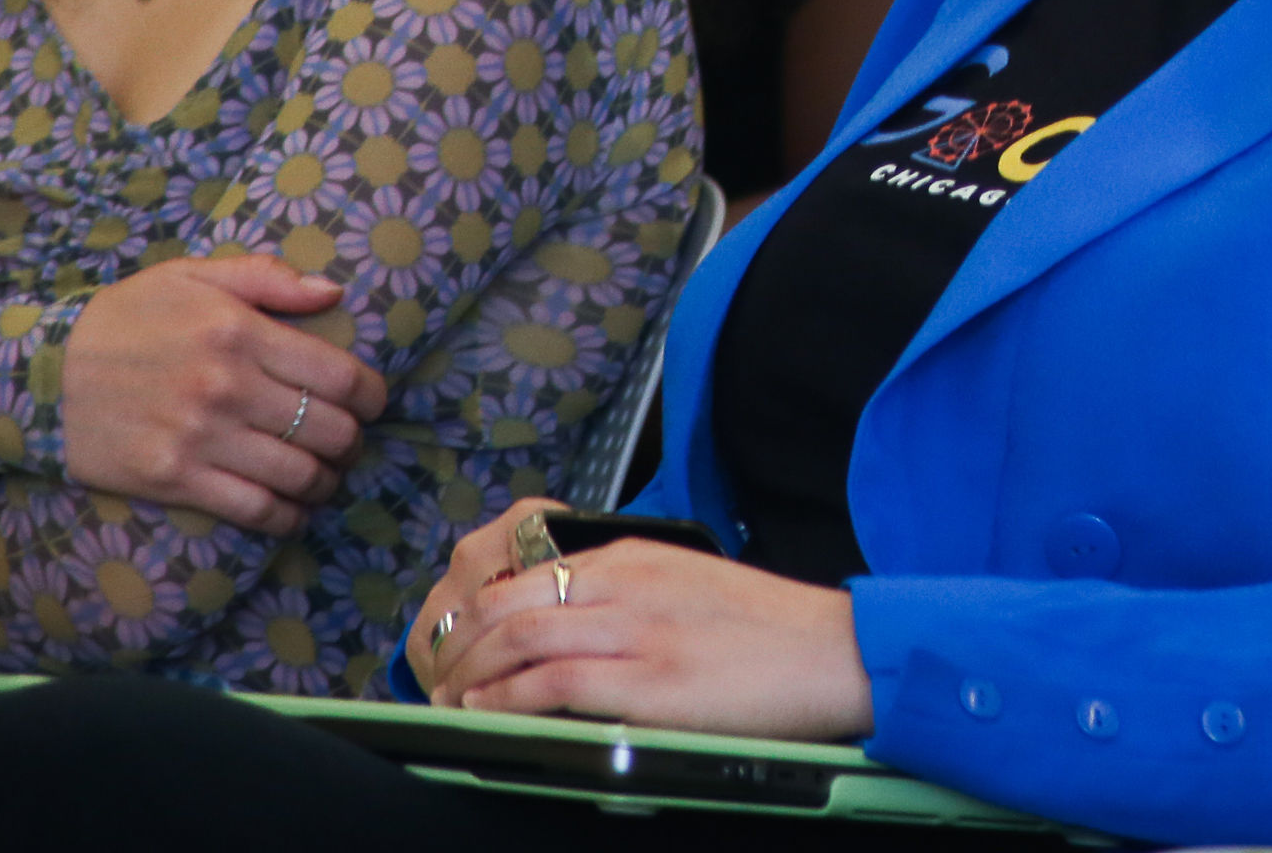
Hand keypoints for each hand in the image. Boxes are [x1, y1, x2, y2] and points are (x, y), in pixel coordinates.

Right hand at [58, 254, 388, 534]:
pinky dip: (287, 517)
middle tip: (347, 442)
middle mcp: (226, 386)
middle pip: (329, 430)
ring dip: (325, 482)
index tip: (373, 402)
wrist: (41, 375)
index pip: (340, 376)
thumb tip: (334, 290)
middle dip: (352, 441)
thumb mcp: (190, 276)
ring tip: (324, 476)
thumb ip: (266, 278)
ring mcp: (201, 437)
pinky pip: (254, 509)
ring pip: (299, 475)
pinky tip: (292, 510)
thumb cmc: (125, 319)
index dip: (372, 396)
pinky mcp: (174, 479)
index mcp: (238, 331)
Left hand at [410, 497, 871, 740]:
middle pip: (508, 602)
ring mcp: (635, 631)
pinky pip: (551, 684)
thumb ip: (633, 597)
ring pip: (519, 639)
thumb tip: (580, 630)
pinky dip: (505, 701)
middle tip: (437, 674)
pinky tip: (484, 714)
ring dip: (469, 674)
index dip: (478, 611)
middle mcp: (626, 583)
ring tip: (449, 700)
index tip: (459, 640)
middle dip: (459, 641)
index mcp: (636, 557)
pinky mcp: (647, 681)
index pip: (528, 573)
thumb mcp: (690, 588)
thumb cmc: (771, 631)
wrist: (835, 652)